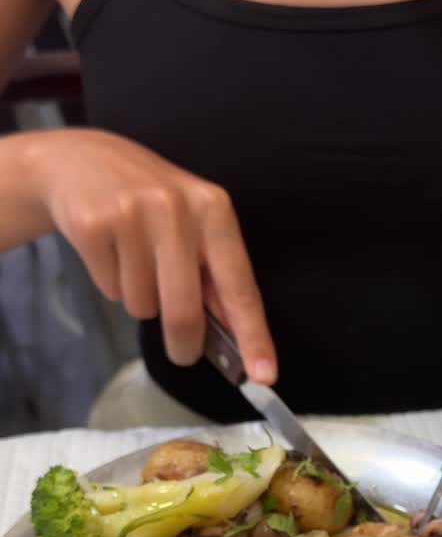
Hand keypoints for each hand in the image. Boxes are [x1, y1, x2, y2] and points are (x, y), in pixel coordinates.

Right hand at [28, 128, 276, 377]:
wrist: (81, 161)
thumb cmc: (149, 201)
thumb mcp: (193, 223)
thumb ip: (215, 274)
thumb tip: (236, 334)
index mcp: (213, 209)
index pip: (239, 285)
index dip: (253, 335)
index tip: (265, 375)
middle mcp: (176, 209)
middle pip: (184, 311)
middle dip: (185, 344)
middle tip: (183, 354)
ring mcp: (131, 215)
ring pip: (143, 305)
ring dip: (141, 299)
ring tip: (133, 260)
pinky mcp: (93, 226)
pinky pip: (111, 291)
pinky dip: (112, 284)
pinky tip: (110, 251)